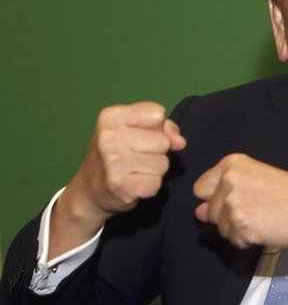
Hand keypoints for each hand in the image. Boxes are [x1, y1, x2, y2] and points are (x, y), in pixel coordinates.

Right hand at [50, 102, 185, 257]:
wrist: (89, 190)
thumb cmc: (117, 154)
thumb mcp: (134, 130)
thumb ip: (163, 128)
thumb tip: (180, 142)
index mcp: (111, 116)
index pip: (158, 114)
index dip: (157, 127)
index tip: (141, 136)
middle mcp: (108, 137)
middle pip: (163, 141)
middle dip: (158, 151)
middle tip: (137, 157)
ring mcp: (112, 162)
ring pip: (163, 163)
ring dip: (155, 170)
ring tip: (135, 170)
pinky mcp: (120, 186)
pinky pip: (157, 183)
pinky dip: (150, 186)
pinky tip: (134, 183)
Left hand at [193, 154, 287, 248]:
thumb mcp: (255, 181)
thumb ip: (223, 193)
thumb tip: (199, 212)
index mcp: (232, 163)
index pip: (200, 188)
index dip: (217, 199)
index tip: (239, 198)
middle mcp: (229, 179)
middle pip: (210, 211)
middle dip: (228, 216)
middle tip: (257, 209)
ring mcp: (233, 201)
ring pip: (220, 228)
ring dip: (239, 229)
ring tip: (263, 218)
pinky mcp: (240, 223)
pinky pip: (234, 240)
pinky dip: (248, 240)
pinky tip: (265, 228)